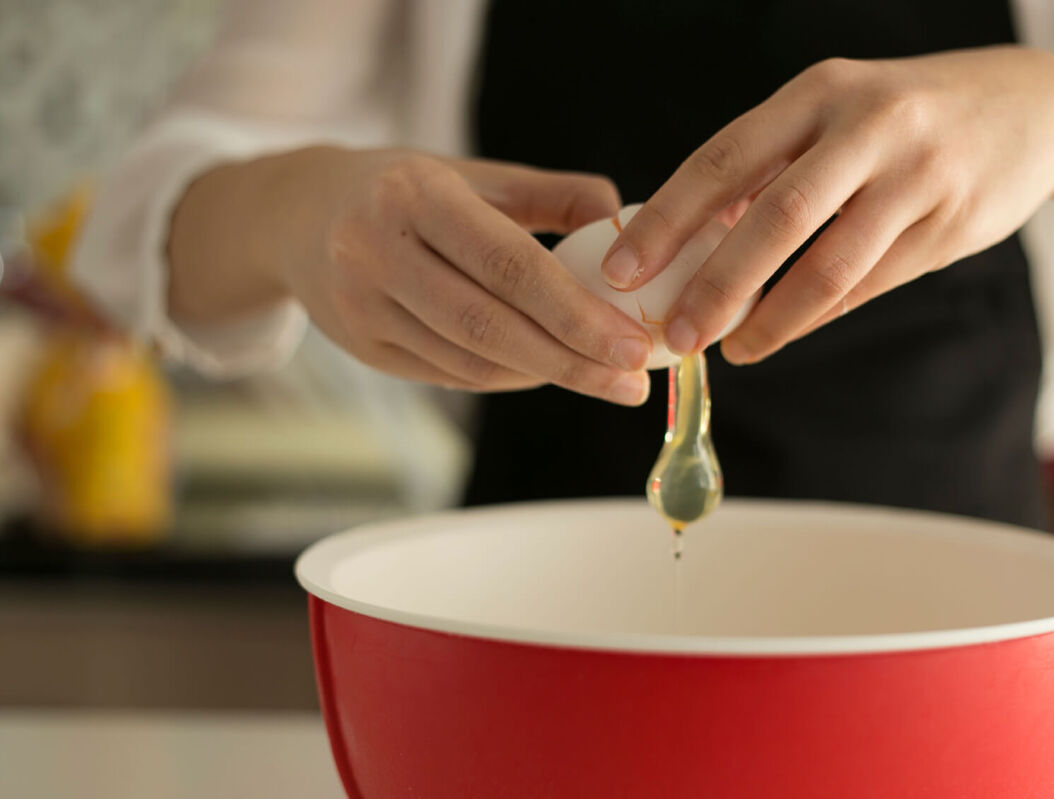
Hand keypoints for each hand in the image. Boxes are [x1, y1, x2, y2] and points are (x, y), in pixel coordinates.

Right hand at [281, 149, 652, 403]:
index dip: (576, 311)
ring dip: (544, 375)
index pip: (508, 264)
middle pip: (490, 325)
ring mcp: (361, 306)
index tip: (632, 342)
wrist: (297, 215)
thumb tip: (623, 220)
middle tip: (631, 382)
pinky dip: (506, 377)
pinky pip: (449, 375)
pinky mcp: (361, 347)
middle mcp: (377, 251)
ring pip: (470, 360)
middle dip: (572, 360)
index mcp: (415, 196)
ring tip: (602, 378)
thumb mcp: (470, 174)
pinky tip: (546, 370)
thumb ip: (549, 195)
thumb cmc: (404, 190)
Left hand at [601, 47, 1053, 362]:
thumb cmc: (905, 116)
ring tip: (731, 348)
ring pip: (830, 265)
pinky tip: (781, 332)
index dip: (667, 219)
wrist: (1033, 107)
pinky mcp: (951, 226)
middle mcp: (869, 127)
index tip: (623, 269)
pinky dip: (817, 316)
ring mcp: (918, 177)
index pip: (724, 159)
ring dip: (771, 318)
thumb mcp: (835, 111)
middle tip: (676, 334)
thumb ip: (771, 165)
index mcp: (820, 91)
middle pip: (777, 218)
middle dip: (716, 284)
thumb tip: (691, 236)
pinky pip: (869, 285)